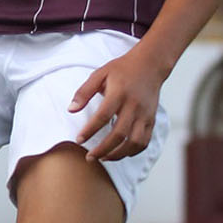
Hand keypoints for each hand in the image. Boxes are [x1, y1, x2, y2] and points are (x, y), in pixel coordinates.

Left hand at [68, 45, 165, 162]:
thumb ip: (84, 92)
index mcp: (119, 93)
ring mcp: (145, 114)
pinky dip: (133, 151)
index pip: (103, 116)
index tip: (78, 140)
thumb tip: (70, 110)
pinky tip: (120, 153)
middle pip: (119, 134)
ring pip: (134, 142)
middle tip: (89, 157)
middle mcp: (134, 105)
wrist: (150, 64)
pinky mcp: (152, 119)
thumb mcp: (100, 74)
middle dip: (103, 150)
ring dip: (118, 154)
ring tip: (104, 158)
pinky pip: (144, 141)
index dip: (90, 130)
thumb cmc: (122, 69)